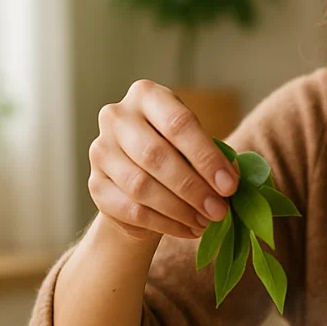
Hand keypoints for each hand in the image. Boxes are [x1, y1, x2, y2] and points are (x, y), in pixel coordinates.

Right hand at [89, 79, 239, 240]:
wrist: (140, 178)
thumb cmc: (177, 152)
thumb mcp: (196, 145)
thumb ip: (213, 157)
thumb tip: (230, 181)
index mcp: (147, 96)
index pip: (178, 124)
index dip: (206, 158)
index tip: (229, 186)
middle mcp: (117, 117)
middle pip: (156, 155)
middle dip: (193, 188)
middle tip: (219, 210)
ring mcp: (101, 151)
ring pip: (141, 186)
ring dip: (179, 209)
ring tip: (206, 222)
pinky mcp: (95, 185)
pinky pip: (131, 210)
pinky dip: (165, 224)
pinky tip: (188, 229)